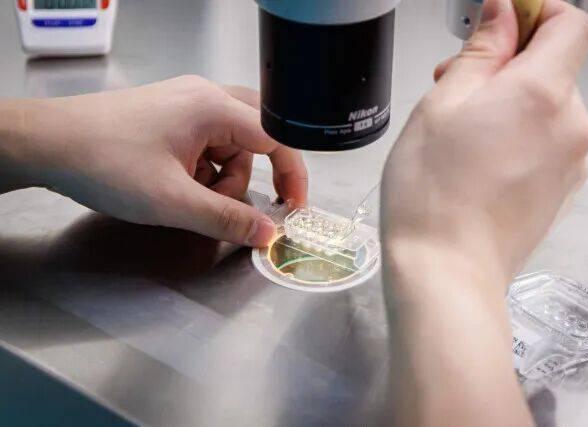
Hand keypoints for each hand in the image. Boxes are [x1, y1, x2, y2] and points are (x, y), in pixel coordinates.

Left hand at [2, 76, 306, 246]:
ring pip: (229, 144)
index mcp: (213, 106)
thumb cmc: (106, 163)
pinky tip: (178, 186)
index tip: (292, 209)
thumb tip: (267, 235)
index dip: (292, 175)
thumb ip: (227, 220)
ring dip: (221, 177)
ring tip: (190, 198)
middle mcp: (204, 96)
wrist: (47, 144)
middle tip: (247, 207)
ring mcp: (185, 103)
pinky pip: (206, 143)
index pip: (276, 137)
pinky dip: (202, 170)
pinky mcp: (169, 116)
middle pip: (256, 138)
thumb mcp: (174, 201)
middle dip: (251, 176)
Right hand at [382, 0, 587, 285]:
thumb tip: (502, 13)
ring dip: (510, 104)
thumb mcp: (440, 104)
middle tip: (454, 86)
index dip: (538, 13)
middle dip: (508, 66)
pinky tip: (478, 162)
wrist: (446, 271)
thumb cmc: (432, 193)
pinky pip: (547, 143)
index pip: (570, 25)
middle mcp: (571, 125)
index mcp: (541, 93)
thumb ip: (480, 51)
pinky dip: (519, 137)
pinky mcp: (561, 190)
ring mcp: (571, 162)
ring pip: (547, 108)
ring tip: (461, 133)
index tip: (502, 23)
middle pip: (553, 68)